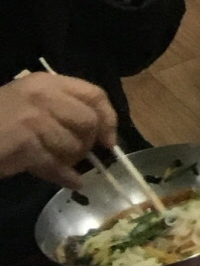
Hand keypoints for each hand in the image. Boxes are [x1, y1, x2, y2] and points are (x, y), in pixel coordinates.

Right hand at [0, 74, 114, 187]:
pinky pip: (56, 166)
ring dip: (72, 160)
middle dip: (89, 143)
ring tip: (62, 164)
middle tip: (81, 154)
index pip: (93, 93)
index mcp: (46, 82)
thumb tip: (96, 130)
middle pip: (88, 122)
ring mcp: (33, 121)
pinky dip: (66, 177)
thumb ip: (57, 108)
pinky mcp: (24, 145)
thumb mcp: (25, 101)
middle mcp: (43, 97)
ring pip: (73, 146)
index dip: (108, 117)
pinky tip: (72, 183)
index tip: (109, 137)